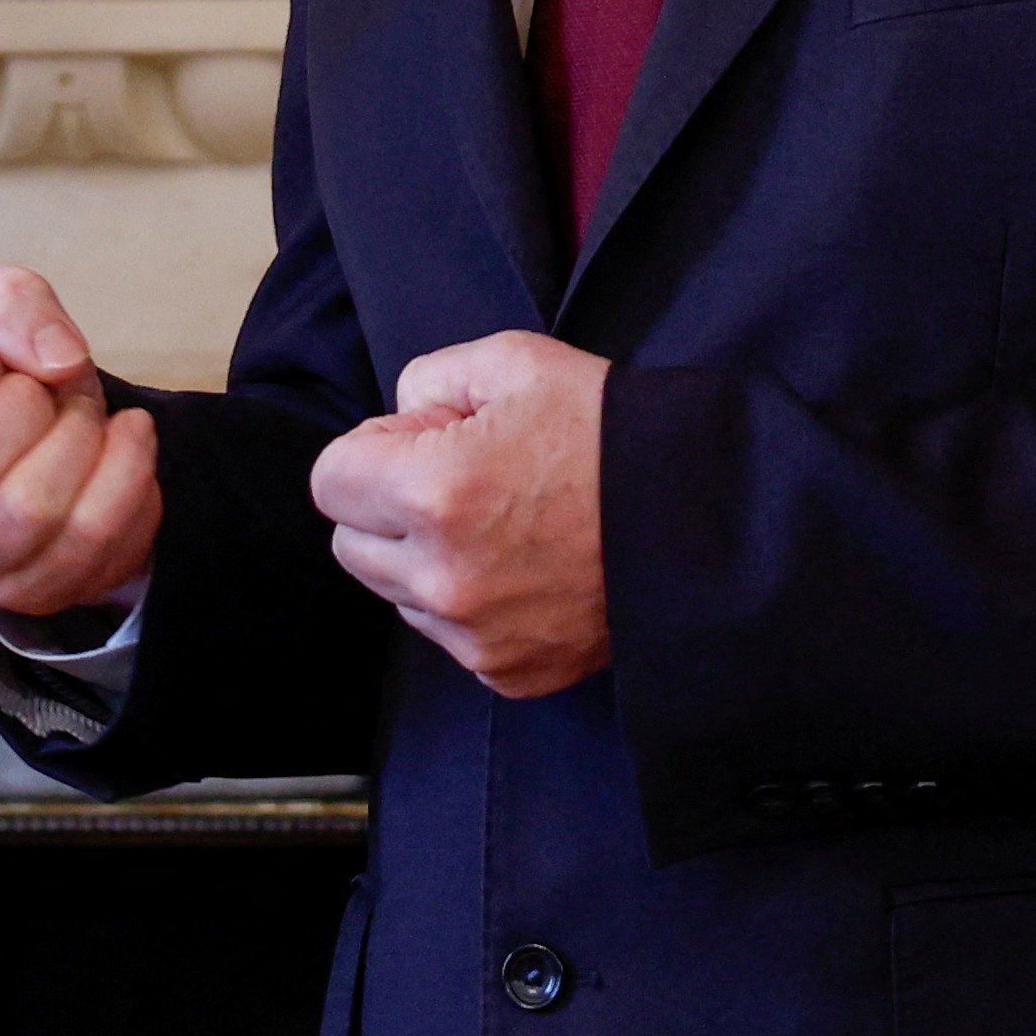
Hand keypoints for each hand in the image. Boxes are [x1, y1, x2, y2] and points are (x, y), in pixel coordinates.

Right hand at [0, 266, 160, 618]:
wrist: (36, 444)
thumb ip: (7, 303)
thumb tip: (59, 361)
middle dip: (29, 405)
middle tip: (46, 388)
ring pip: (30, 510)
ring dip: (80, 439)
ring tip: (85, 413)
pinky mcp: (24, 596)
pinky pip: (91, 541)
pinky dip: (127, 475)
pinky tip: (127, 439)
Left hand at [312, 330, 612, 696]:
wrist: (706, 519)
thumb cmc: (612, 432)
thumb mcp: (515, 363)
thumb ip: (428, 380)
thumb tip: (397, 420)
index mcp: (433, 493)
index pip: (329, 481)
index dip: (374, 450)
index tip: (428, 440)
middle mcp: (443, 577)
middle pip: (351, 543)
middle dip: (387, 507)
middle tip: (464, 477)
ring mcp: (476, 635)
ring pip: (398, 593)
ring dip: (425, 559)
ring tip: (505, 522)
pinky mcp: (508, 671)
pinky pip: (449, 635)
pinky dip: (471, 604)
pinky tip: (527, 566)